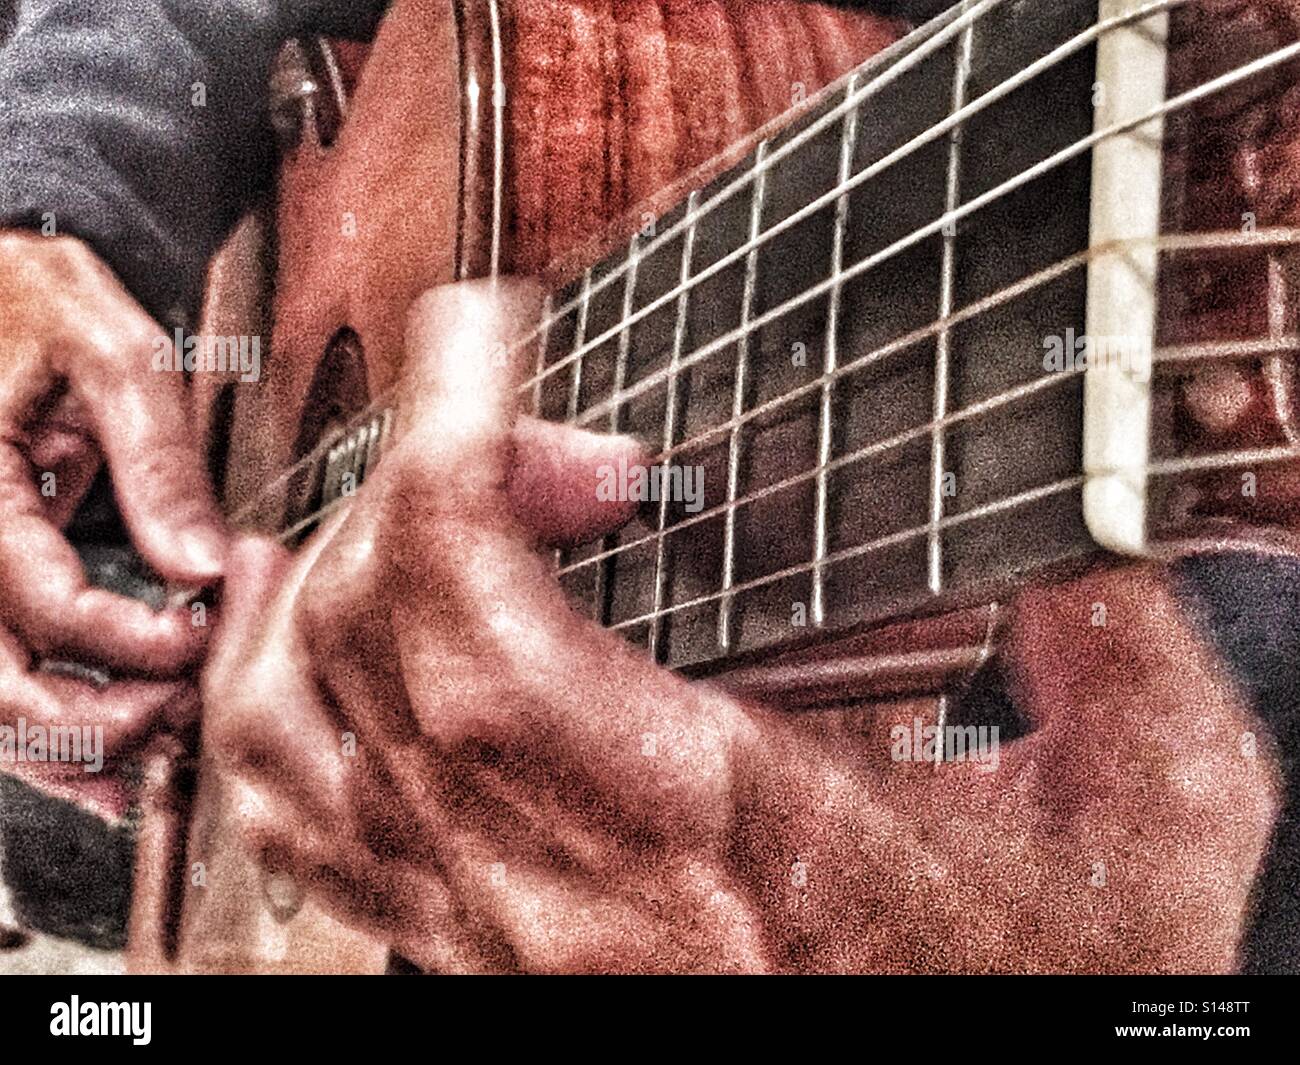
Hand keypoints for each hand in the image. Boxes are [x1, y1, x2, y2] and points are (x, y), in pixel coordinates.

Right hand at [0, 231, 220, 803]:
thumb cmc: (40, 299)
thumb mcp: (117, 357)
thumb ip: (157, 465)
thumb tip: (203, 567)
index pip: (46, 603)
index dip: (134, 641)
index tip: (205, 636)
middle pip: (0, 681)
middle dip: (98, 717)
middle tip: (182, 710)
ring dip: (69, 744)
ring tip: (146, 765)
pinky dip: (45, 728)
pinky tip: (99, 755)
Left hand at [203, 279, 1279, 972]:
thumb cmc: (1028, 992)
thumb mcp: (1133, 819)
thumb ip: (1111, 642)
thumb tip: (1071, 518)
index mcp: (714, 834)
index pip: (488, 620)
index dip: (451, 446)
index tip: (484, 330)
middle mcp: (568, 896)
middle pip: (382, 643)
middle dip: (439, 480)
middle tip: (574, 448)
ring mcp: (498, 935)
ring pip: (300, 735)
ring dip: (328, 577)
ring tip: (406, 491)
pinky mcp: (479, 954)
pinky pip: (306, 836)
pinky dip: (274, 707)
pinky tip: (310, 626)